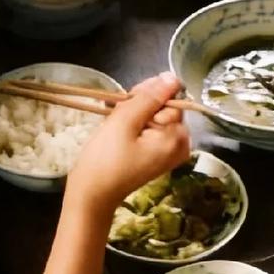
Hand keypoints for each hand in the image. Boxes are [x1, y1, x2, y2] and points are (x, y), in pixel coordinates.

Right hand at [66, 73, 190, 214]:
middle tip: (117, 120)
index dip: (145, 96)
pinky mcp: (159, 155)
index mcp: (178, 136)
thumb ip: (150, 97)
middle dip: (139, 106)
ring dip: (134, 115)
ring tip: (115, 129)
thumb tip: (173, 77)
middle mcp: (182, 143)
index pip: (169, 97)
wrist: (91, 196)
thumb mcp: (124, 122)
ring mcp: (171, 151)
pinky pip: (151, 129)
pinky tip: (119, 135)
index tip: (124, 106)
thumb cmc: (104, 159)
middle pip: (164, 106)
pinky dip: (135, 127)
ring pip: (155, 116)